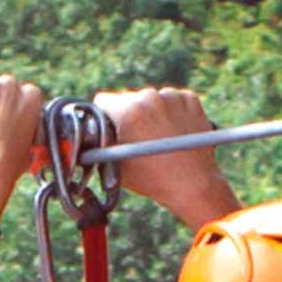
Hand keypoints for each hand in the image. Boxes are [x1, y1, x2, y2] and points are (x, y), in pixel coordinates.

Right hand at [92, 87, 243, 225]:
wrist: (194, 184)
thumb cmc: (151, 179)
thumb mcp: (114, 165)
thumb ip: (100, 146)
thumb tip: (87, 137)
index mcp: (128, 111)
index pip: (103, 100)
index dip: (103, 115)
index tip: (109, 127)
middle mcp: (150, 97)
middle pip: (128, 98)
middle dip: (128, 114)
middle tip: (135, 136)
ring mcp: (173, 97)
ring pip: (151, 99)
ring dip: (150, 112)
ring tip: (157, 136)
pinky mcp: (191, 99)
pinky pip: (172, 100)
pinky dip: (170, 111)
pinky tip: (172, 130)